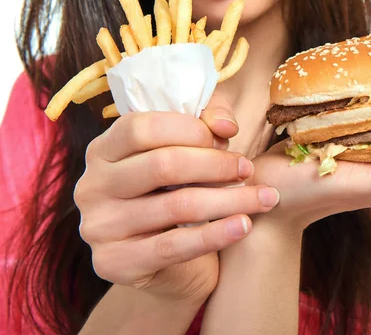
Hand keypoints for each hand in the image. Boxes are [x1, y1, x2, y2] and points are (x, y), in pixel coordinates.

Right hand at [74, 93, 280, 304]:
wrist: (167, 263)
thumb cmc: (177, 191)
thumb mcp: (189, 149)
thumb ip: (206, 123)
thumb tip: (224, 126)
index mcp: (103, 149)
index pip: (143, 127)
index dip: (191, 128)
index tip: (228, 138)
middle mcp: (92, 185)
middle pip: (162, 164)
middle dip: (216, 164)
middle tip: (248, 168)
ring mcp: (98, 227)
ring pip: (176, 205)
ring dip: (230, 199)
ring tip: (263, 197)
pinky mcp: (114, 263)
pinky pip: (174, 246)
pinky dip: (216, 234)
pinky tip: (244, 226)